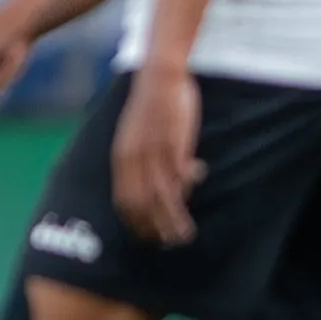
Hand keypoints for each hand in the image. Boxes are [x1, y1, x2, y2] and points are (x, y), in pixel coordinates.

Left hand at [111, 64, 203, 245]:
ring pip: (163, 195)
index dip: (135, 222)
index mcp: (121, 158)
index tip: (146, 237)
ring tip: (186, 232)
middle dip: (155, 228)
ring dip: (174, 218)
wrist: (158, 77)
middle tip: (169, 242)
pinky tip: (199, 179)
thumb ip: (141, 161)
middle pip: (143, 205)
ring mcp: (154, 151)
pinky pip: (181, 172)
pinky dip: (188, 182)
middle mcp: (134, 158)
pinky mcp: (174, 142)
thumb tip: (155, 183)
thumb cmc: (148, 107)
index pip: (124, 201)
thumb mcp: (135, 137)